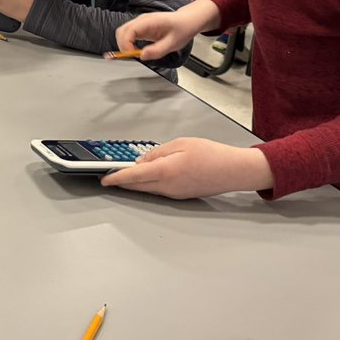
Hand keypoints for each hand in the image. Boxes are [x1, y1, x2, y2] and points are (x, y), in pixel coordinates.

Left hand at [99, 138, 272, 197]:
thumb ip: (158, 153)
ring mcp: (174, 193)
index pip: (133, 177)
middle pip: (137, 186)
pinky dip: (148, 184)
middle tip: (110, 176)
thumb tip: (142, 162)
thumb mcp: (181, 144)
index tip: (105, 179)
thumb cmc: (212, 154)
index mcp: (166, 171)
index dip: (116, 178)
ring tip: (125, 174)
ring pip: (147, 189)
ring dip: (134, 183)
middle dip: (121, 182)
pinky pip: (158, 190)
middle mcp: (168, 186)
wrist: (234, 171)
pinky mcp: (180, 195)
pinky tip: (147, 176)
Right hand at [114, 0, 219, 60]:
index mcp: (149, 21)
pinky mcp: (141, 27)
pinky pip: (128, 35)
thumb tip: (142, 56)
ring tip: (135, 54)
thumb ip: (157, 50)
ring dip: (124, 45)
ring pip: (123, 33)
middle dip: (122, 46)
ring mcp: (140, 23)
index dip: (126, 44)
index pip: (129, 31)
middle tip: (133, 56)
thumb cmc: (182, 29)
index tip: (133, 55)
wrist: (188, 21)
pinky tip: (135, 50)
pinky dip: (128, 43)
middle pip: (121, 31)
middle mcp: (142, 20)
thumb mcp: (173, 43)